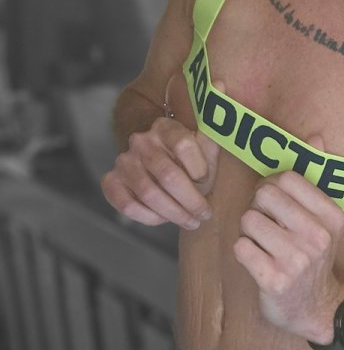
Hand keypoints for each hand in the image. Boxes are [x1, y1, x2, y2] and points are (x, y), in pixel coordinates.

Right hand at [101, 115, 219, 229]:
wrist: (158, 166)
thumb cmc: (188, 162)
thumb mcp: (204, 151)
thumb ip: (212, 146)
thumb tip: (227, 135)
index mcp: (165, 128)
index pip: (183, 144)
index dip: (199, 167)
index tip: (206, 180)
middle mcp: (141, 141)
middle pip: (167, 174)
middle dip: (191, 200)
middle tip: (204, 214)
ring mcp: (123, 161)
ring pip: (149, 193)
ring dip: (174, 213)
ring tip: (190, 221)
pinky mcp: (111, 181)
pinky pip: (127, 205)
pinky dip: (148, 217)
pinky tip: (164, 220)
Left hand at [233, 158, 343, 342]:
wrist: (315, 308)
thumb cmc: (313, 256)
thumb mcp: (323, 217)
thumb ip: (316, 175)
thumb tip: (315, 136)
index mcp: (331, 216)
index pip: (287, 178)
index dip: (274, 187)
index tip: (278, 205)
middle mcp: (317, 237)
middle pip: (264, 195)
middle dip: (259, 208)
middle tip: (268, 225)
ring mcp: (297, 260)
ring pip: (248, 220)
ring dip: (249, 232)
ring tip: (264, 245)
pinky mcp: (274, 281)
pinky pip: (240, 247)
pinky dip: (244, 252)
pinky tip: (258, 262)